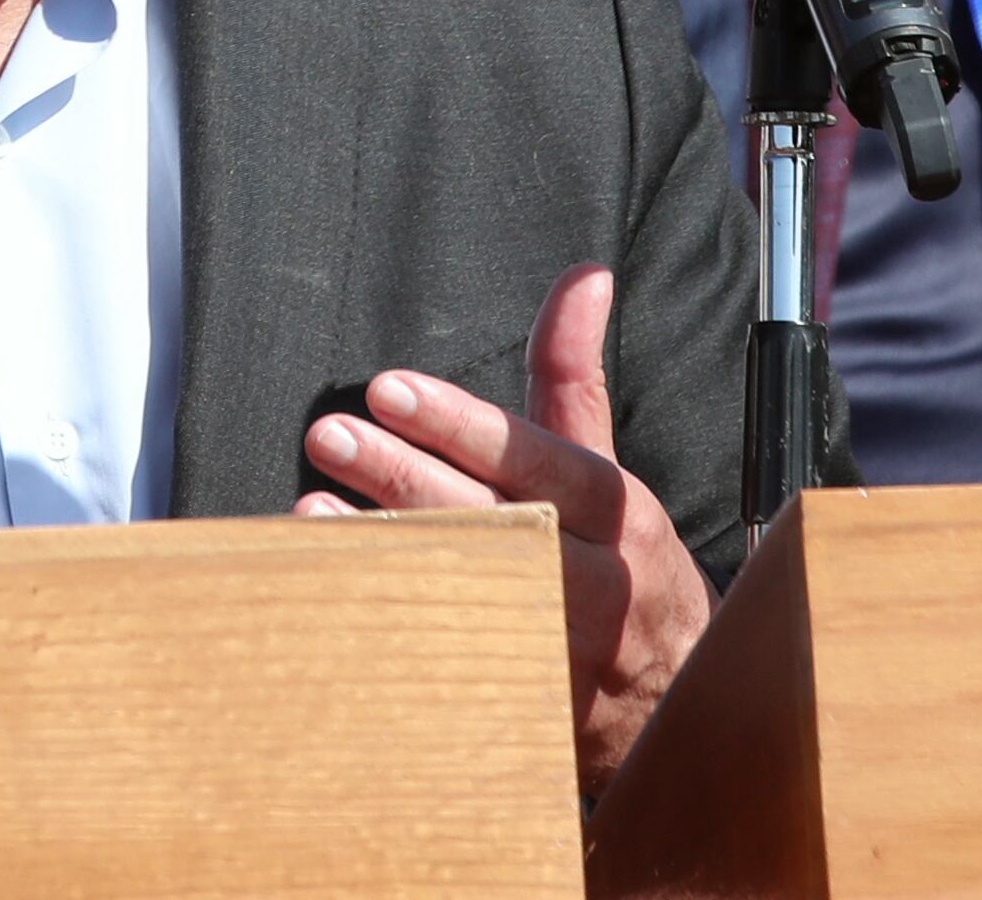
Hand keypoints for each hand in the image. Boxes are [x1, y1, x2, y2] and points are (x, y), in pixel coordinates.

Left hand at [295, 262, 713, 794]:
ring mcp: (558, 656)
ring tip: (309, 511)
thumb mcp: (606, 466)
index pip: (541, 461)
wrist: (671, 706)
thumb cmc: (626, 565)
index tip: (389, 389)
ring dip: (384, 554)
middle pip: (495, 526)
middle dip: (405, 478)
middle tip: (329, 434)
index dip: (464, 426)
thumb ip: (575, 376)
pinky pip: (448, 668)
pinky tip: (329, 593)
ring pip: (466, 601)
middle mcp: (598, 586)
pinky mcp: (521, 707)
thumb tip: (584, 275)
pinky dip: (389, 627)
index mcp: (621, 517)